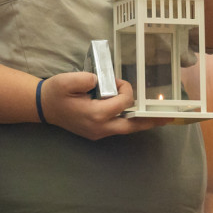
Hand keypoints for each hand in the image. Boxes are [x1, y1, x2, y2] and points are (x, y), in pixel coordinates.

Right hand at [40, 72, 167, 139]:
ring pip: (126, 129)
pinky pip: (118, 128)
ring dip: (142, 123)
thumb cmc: (55, 93)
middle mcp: (100, 127)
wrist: (43, 107)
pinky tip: (138, 117)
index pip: (122, 103)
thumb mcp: (66, 81)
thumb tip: (100, 81)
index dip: (126, 89)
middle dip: (150, 120)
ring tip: (159, 119)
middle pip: (131, 125)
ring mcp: (98, 133)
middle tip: (168, 118)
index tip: (118, 80)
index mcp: (95, 114)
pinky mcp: (97, 132)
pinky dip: (130, 122)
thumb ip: (84, 79)